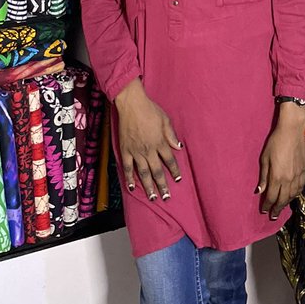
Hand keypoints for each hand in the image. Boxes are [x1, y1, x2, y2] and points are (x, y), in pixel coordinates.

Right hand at [114, 78, 181, 201]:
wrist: (132, 105)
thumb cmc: (150, 110)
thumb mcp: (166, 119)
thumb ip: (171, 135)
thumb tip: (179, 147)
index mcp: (160, 142)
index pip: (170, 160)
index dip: (174, 171)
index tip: (177, 179)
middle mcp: (149, 150)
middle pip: (157, 171)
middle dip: (162, 185)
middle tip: (166, 197)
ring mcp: (136, 151)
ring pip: (143, 173)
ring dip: (148, 187)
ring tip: (153, 198)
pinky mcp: (125, 150)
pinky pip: (128, 168)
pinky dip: (129, 178)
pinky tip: (132, 188)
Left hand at [257, 103, 304, 220]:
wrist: (292, 131)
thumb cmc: (275, 142)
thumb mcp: (265, 159)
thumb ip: (263, 176)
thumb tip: (259, 191)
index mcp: (277, 177)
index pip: (271, 197)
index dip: (267, 205)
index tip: (264, 210)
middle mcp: (288, 179)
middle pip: (282, 199)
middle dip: (277, 209)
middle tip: (273, 216)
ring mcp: (297, 176)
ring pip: (292, 195)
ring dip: (286, 203)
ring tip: (281, 207)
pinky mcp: (304, 171)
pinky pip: (300, 188)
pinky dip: (296, 194)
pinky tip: (292, 196)